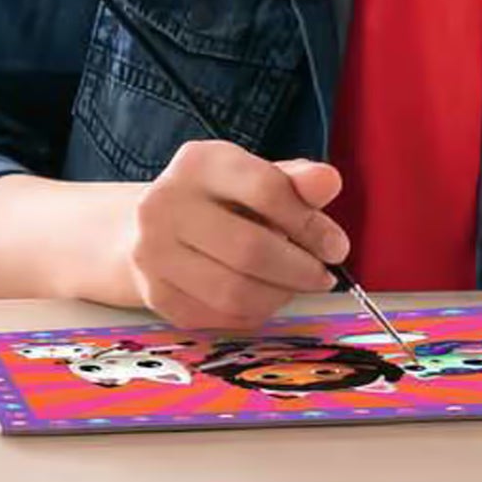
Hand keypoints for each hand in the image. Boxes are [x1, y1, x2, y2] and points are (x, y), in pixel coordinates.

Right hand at [113, 144, 349, 330]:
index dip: (311, 224)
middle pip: (252, 250)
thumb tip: (328, 181)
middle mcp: (164, 203)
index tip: (335, 246)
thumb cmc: (217, 201)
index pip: (266, 190)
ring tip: (291, 285)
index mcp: (198, 163)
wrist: (146, 226)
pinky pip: (220, 317)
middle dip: (300, 270)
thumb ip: (295, 182)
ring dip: (280, 296)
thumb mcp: (255, 177)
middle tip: (321, 275)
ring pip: (236, 292)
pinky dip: (253, 314)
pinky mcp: (154, 292)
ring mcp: (152, 251)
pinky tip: (260, 297)